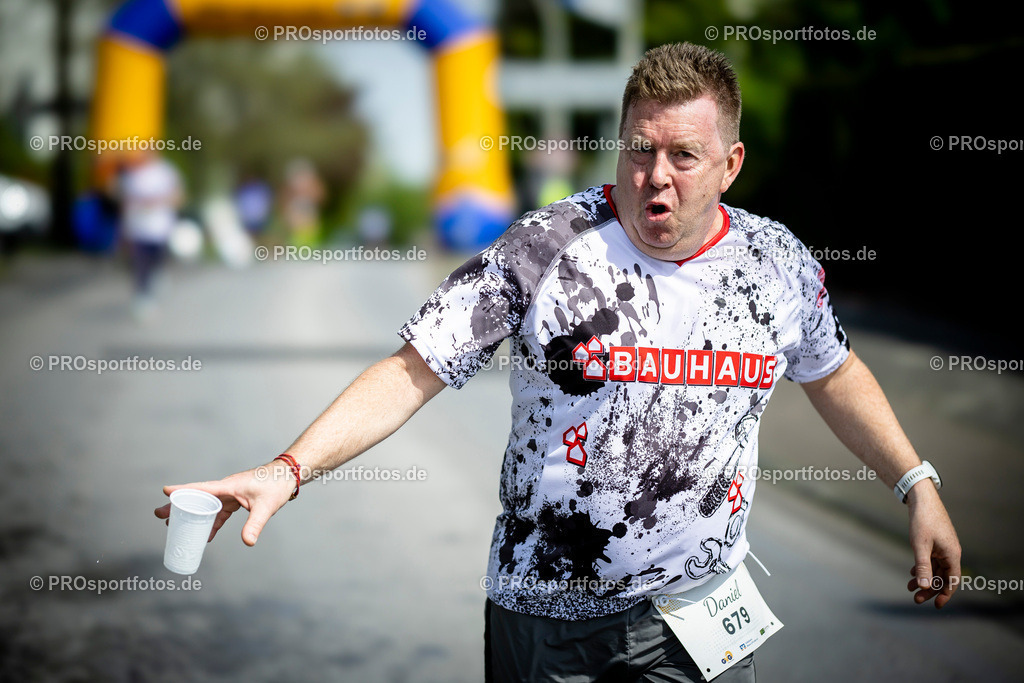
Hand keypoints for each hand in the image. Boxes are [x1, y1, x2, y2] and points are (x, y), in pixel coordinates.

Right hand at [154, 462, 295, 545]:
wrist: (289, 476)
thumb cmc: (277, 485)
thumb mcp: (266, 507)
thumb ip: (255, 524)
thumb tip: (247, 542)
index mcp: (229, 486)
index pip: (202, 488)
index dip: (184, 490)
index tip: (165, 490)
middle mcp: (226, 488)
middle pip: (198, 498)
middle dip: (178, 505)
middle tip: (158, 514)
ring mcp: (231, 494)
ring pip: (206, 505)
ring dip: (192, 515)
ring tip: (173, 526)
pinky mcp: (236, 499)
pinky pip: (219, 511)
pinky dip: (212, 522)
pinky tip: (205, 535)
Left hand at [905, 482, 960, 607]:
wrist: (922, 499)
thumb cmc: (922, 521)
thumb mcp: (920, 546)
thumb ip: (923, 567)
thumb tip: (925, 587)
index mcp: (952, 554)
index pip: (952, 580)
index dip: (945, 594)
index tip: (936, 605)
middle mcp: (951, 552)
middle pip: (942, 576)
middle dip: (930, 588)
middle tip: (916, 598)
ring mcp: (944, 547)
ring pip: (936, 568)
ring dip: (925, 578)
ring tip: (910, 587)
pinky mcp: (937, 542)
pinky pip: (932, 560)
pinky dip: (923, 567)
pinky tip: (913, 573)